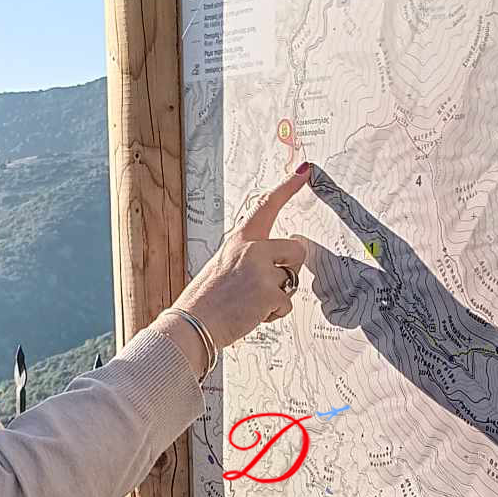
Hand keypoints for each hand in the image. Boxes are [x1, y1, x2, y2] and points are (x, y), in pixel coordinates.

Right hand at [168, 165, 315, 354]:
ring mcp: (262, 270)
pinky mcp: (269, 293)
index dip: (287, 188)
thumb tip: (279, 265)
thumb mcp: (223, 266)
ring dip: (277, 296)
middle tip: (267, 286)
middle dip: (289, 269)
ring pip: (291, 281)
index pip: (266, 206)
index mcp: (239, 239)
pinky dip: (273, 314)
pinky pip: (286, 304)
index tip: (304, 171)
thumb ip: (249, 259)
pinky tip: (251, 315)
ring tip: (250, 303)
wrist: (193, 325)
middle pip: (296, 250)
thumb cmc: (205, 300)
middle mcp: (252, 249)